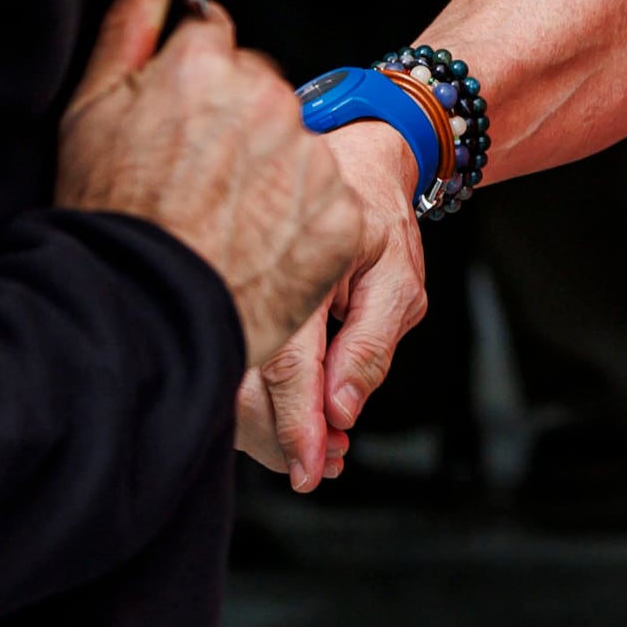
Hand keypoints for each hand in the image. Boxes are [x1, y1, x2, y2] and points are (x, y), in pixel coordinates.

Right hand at [53, 0, 372, 370]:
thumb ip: (132, 16)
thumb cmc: (106, 212)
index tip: (174, 135)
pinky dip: (300, 226)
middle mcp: (271, 99)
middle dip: (235, 132)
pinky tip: (255, 248)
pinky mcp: (343, 214)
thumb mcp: (91, 106)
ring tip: (220, 225)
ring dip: (270, 179)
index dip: (191, 94)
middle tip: (192, 187)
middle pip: (262, 96)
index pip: (217, 48)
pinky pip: (326, 204)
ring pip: (296, 150)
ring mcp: (312, 159)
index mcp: (209, 63)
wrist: (138, 313)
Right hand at [232, 133, 433, 489]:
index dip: (296, 425)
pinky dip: (260, 401)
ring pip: (230, 377)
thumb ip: (371, 345)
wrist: (348, 156)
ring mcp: (235, 283)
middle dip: (279, 437)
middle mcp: (255, 274)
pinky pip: (233, 359)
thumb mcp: (398, 278)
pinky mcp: (228, 295)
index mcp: (301, 265)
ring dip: (267, 426)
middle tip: (323, 467)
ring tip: (318, 448)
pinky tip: (298, 417)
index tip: (308, 470)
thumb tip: (340, 412)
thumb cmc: (378, 216)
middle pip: (244, 381)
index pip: (288, 363)